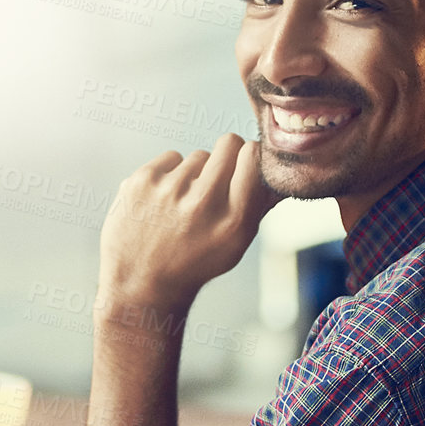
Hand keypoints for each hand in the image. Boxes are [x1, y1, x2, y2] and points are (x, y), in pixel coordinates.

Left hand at [98, 134, 283, 309]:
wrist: (142, 282)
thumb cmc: (196, 262)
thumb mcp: (237, 243)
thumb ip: (261, 204)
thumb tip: (282, 171)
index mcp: (233, 219)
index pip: (254, 155)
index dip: (251, 157)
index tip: (245, 166)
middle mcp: (202, 201)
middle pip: (228, 143)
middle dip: (227, 156)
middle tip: (216, 180)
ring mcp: (169, 189)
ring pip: (198, 155)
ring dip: (196, 173)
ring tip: (184, 205)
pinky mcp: (142, 181)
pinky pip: (171, 157)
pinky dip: (170, 174)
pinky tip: (163, 202)